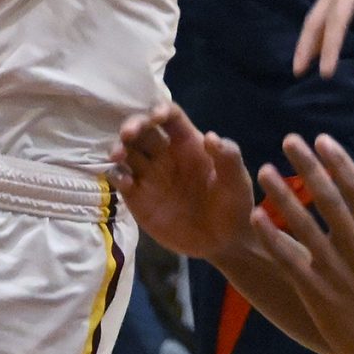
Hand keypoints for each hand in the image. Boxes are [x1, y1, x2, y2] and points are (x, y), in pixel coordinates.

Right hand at [112, 105, 257, 259]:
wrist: (222, 243)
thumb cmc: (233, 206)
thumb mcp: (237, 182)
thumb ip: (228, 158)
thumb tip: (211, 137)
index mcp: (188, 143)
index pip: (171, 117)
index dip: (161, 110)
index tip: (156, 116)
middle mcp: (165, 154)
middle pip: (143, 129)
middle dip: (133, 125)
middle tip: (128, 134)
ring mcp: (149, 174)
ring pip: (127, 151)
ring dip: (119, 148)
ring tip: (118, 156)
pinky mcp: (138, 197)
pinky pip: (121, 179)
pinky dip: (117, 175)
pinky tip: (124, 181)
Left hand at [251, 133, 353, 353]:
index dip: (339, 162)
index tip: (322, 139)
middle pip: (329, 200)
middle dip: (309, 167)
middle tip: (289, 140)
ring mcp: (336, 270)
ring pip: (304, 226)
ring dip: (284, 196)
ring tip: (264, 170)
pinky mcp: (317, 292)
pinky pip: (290, 260)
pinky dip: (273, 238)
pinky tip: (257, 217)